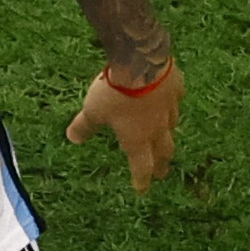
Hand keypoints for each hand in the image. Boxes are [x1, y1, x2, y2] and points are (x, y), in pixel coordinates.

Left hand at [68, 60, 180, 192]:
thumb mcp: (93, 111)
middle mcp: (157, 128)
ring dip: (168, 134)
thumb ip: (84, 126)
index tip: (141, 189)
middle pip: (164, 151)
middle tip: (162, 173)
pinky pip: (177, 99)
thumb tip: (72, 138)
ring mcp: (170, 107)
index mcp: (137, 140)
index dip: (141, 180)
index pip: (141, 167)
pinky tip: (172, 100)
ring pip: (173, 125)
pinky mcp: (177, 87)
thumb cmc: (113, 93)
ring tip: (166, 136)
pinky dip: (173, 103)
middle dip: (162, 164)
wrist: (140, 62)